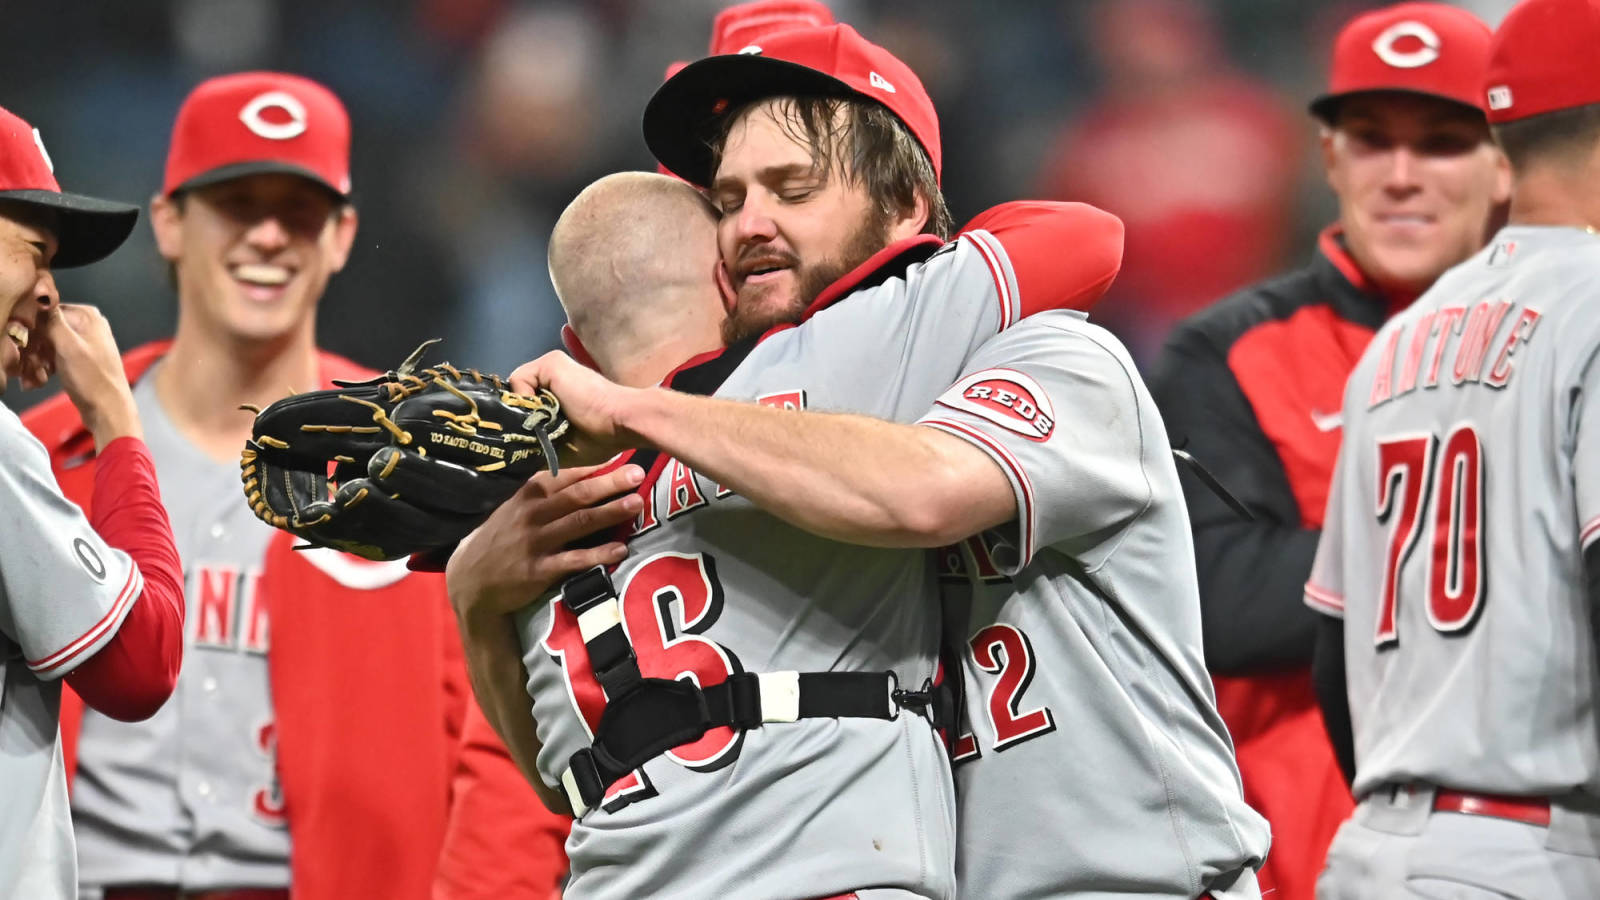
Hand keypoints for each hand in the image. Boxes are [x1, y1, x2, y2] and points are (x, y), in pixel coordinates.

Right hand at [27, 304, 139, 448]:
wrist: (109, 411)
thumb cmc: (93, 380)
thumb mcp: (68, 346)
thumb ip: (52, 321)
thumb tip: (40, 298)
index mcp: (87, 316)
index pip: (45, 311)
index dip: (32, 330)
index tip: (24, 347)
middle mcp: (87, 324)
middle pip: (44, 329)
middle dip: (32, 350)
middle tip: (29, 368)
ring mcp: (84, 342)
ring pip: (46, 345)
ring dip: (35, 362)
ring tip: (36, 378)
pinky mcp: (79, 358)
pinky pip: (54, 357)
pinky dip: (44, 368)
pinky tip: (40, 381)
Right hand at [445, 462, 644, 628]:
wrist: (472, 580)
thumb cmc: (501, 538)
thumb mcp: (514, 508)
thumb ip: (544, 492)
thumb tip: (583, 474)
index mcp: (528, 495)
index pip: (564, 476)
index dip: (593, 467)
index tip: (620, 457)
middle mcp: (532, 514)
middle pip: (577, 495)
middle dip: (609, 483)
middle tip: (638, 473)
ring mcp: (536, 542)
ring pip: (579, 523)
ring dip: (610, 512)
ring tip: (636, 504)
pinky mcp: (540, 570)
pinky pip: (574, 560)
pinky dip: (598, 554)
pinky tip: (620, 549)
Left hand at [510, 351, 642, 464]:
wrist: (621, 422)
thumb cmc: (601, 438)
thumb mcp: (563, 447)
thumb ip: (537, 442)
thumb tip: (514, 448)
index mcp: (563, 395)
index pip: (529, 404)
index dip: (525, 421)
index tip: (534, 437)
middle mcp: (556, 376)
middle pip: (522, 395)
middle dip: (523, 415)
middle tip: (538, 431)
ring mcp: (552, 366)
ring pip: (519, 387)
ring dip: (525, 409)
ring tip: (543, 422)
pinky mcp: (551, 363)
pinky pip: (519, 379)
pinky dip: (523, 398)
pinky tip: (544, 410)